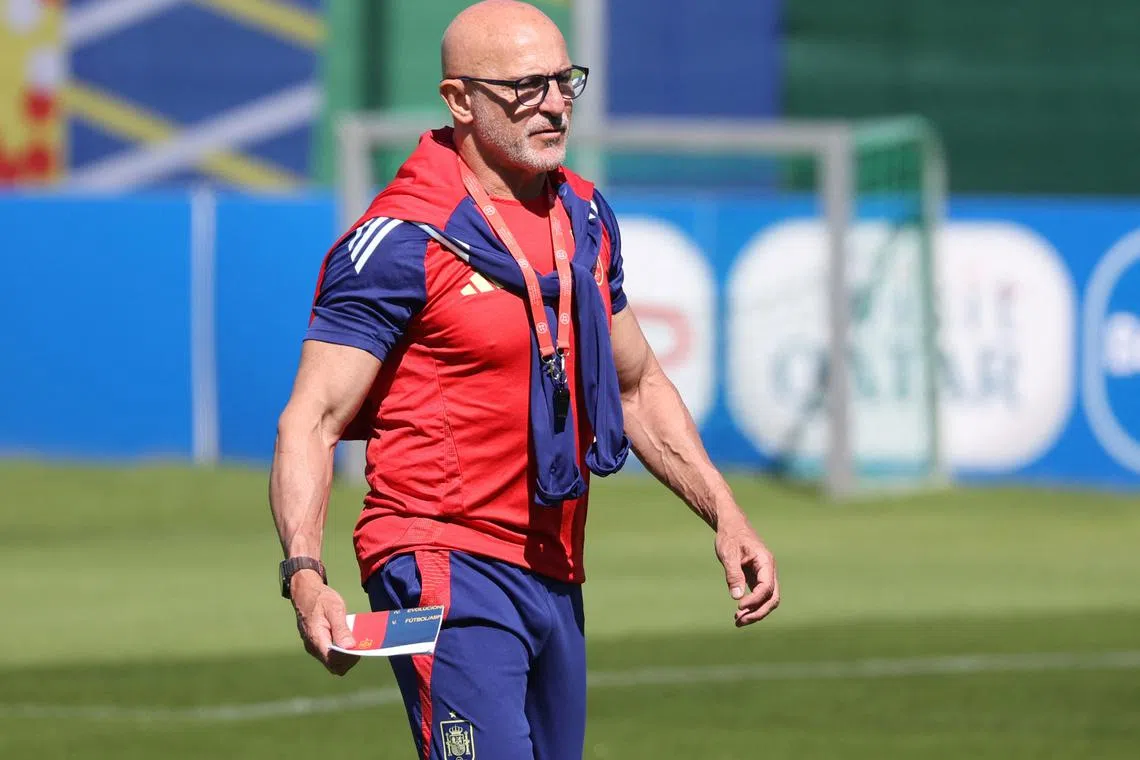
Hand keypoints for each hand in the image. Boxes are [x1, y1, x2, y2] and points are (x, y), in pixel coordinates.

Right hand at [290, 570, 359, 674]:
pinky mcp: (317, 644)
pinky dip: (341, 651)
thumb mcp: (334, 609)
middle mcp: (313, 647)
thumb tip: (349, 647)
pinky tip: (348, 639)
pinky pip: (330, 654)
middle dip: (349, 660)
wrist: (305, 592)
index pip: (333, 661)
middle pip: (334, 666)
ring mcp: (314, 647)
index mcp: (316, 639)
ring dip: (346, 656)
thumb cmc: (320, 598)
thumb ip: (341, 629)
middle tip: (359, 644)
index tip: (360, 648)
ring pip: (332, 662)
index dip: (348, 659)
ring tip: (355, 640)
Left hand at [714, 511, 779, 626]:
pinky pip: (759, 596)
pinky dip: (751, 606)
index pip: (766, 588)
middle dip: (758, 612)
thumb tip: (737, 597)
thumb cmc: (730, 536)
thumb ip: (733, 574)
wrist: (731, 525)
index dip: (755, 600)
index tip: (739, 607)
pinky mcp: (756, 578)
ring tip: (738, 621)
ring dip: (755, 612)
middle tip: (739, 621)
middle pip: (772, 598)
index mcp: (765, 562)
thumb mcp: (728, 554)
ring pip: (767, 599)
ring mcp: (764, 575)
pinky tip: (739, 613)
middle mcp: (768, 570)